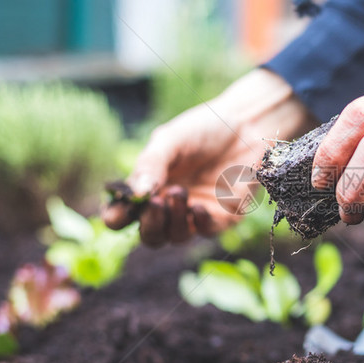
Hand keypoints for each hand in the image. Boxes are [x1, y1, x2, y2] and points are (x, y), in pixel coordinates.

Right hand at [103, 69, 316, 246]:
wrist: (246, 124)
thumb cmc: (204, 129)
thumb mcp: (171, 140)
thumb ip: (151, 164)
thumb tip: (136, 193)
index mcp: (149, 188)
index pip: (123, 215)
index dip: (117, 218)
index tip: (121, 210)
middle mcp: (169, 206)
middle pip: (149, 235)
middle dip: (148, 224)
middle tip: (155, 202)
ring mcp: (195, 214)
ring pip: (175, 237)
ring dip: (173, 220)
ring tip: (179, 192)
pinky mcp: (222, 216)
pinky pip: (205, 231)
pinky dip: (198, 223)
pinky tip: (198, 207)